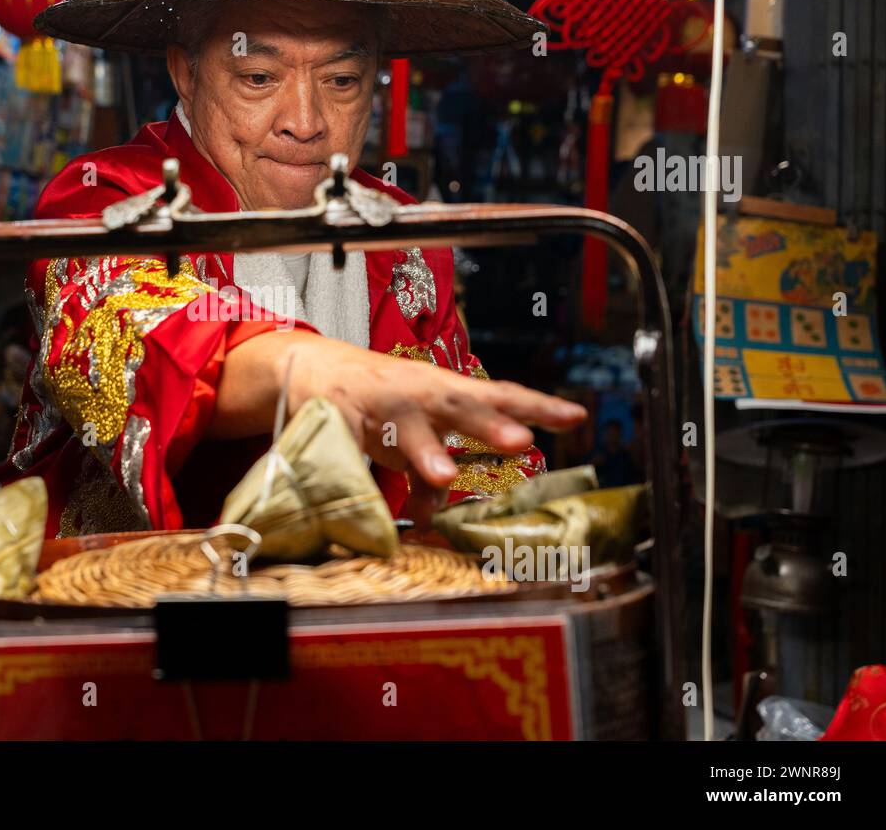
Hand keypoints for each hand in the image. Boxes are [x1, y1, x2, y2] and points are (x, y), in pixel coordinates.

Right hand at [212, 331, 586, 492]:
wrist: (308, 367)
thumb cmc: (374, 401)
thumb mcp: (412, 432)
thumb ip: (429, 475)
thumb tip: (440, 517)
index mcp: (444, 393)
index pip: (499, 394)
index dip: (538, 405)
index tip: (577, 417)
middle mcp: (416, 393)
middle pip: (459, 404)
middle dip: (489, 423)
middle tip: (521, 440)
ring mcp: (376, 403)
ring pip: (404, 426)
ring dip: (423, 450)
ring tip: (443, 475)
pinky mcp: (337, 418)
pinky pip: (352, 449)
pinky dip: (358, 468)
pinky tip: (365, 488)